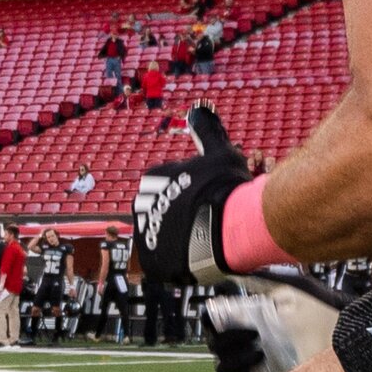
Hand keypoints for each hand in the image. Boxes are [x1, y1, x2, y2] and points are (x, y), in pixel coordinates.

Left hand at [133, 105, 249, 284]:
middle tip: (205, 221)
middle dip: (181, 216)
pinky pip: (163, 262)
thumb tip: (198, 108)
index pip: (168, 186)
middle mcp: (141, 205)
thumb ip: (206, 130)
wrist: (229, 227)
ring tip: (203, 240)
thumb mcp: (219, 152)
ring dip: (180, 239)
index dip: (189, 194)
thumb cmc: (226, 187)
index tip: (205, 199)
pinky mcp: (152, 262)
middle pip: (163, 210)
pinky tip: (197, 257)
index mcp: (152, 179)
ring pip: (163, 236)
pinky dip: (178, 261)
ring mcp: (145, 235)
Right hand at [204, 270, 343, 371]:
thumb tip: (237, 274)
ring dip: (235, 361)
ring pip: (224, 370)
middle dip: (228, 340)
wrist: (349, 338)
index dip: (212, 319)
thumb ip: (267, 281)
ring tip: (260, 352)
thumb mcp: (294, 290)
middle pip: (216, 346)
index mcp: (247, 321)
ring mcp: (252, 370)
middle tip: (254, 334)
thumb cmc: (322, 311)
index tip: (227, 316)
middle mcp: (245, 346)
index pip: (213, 321)